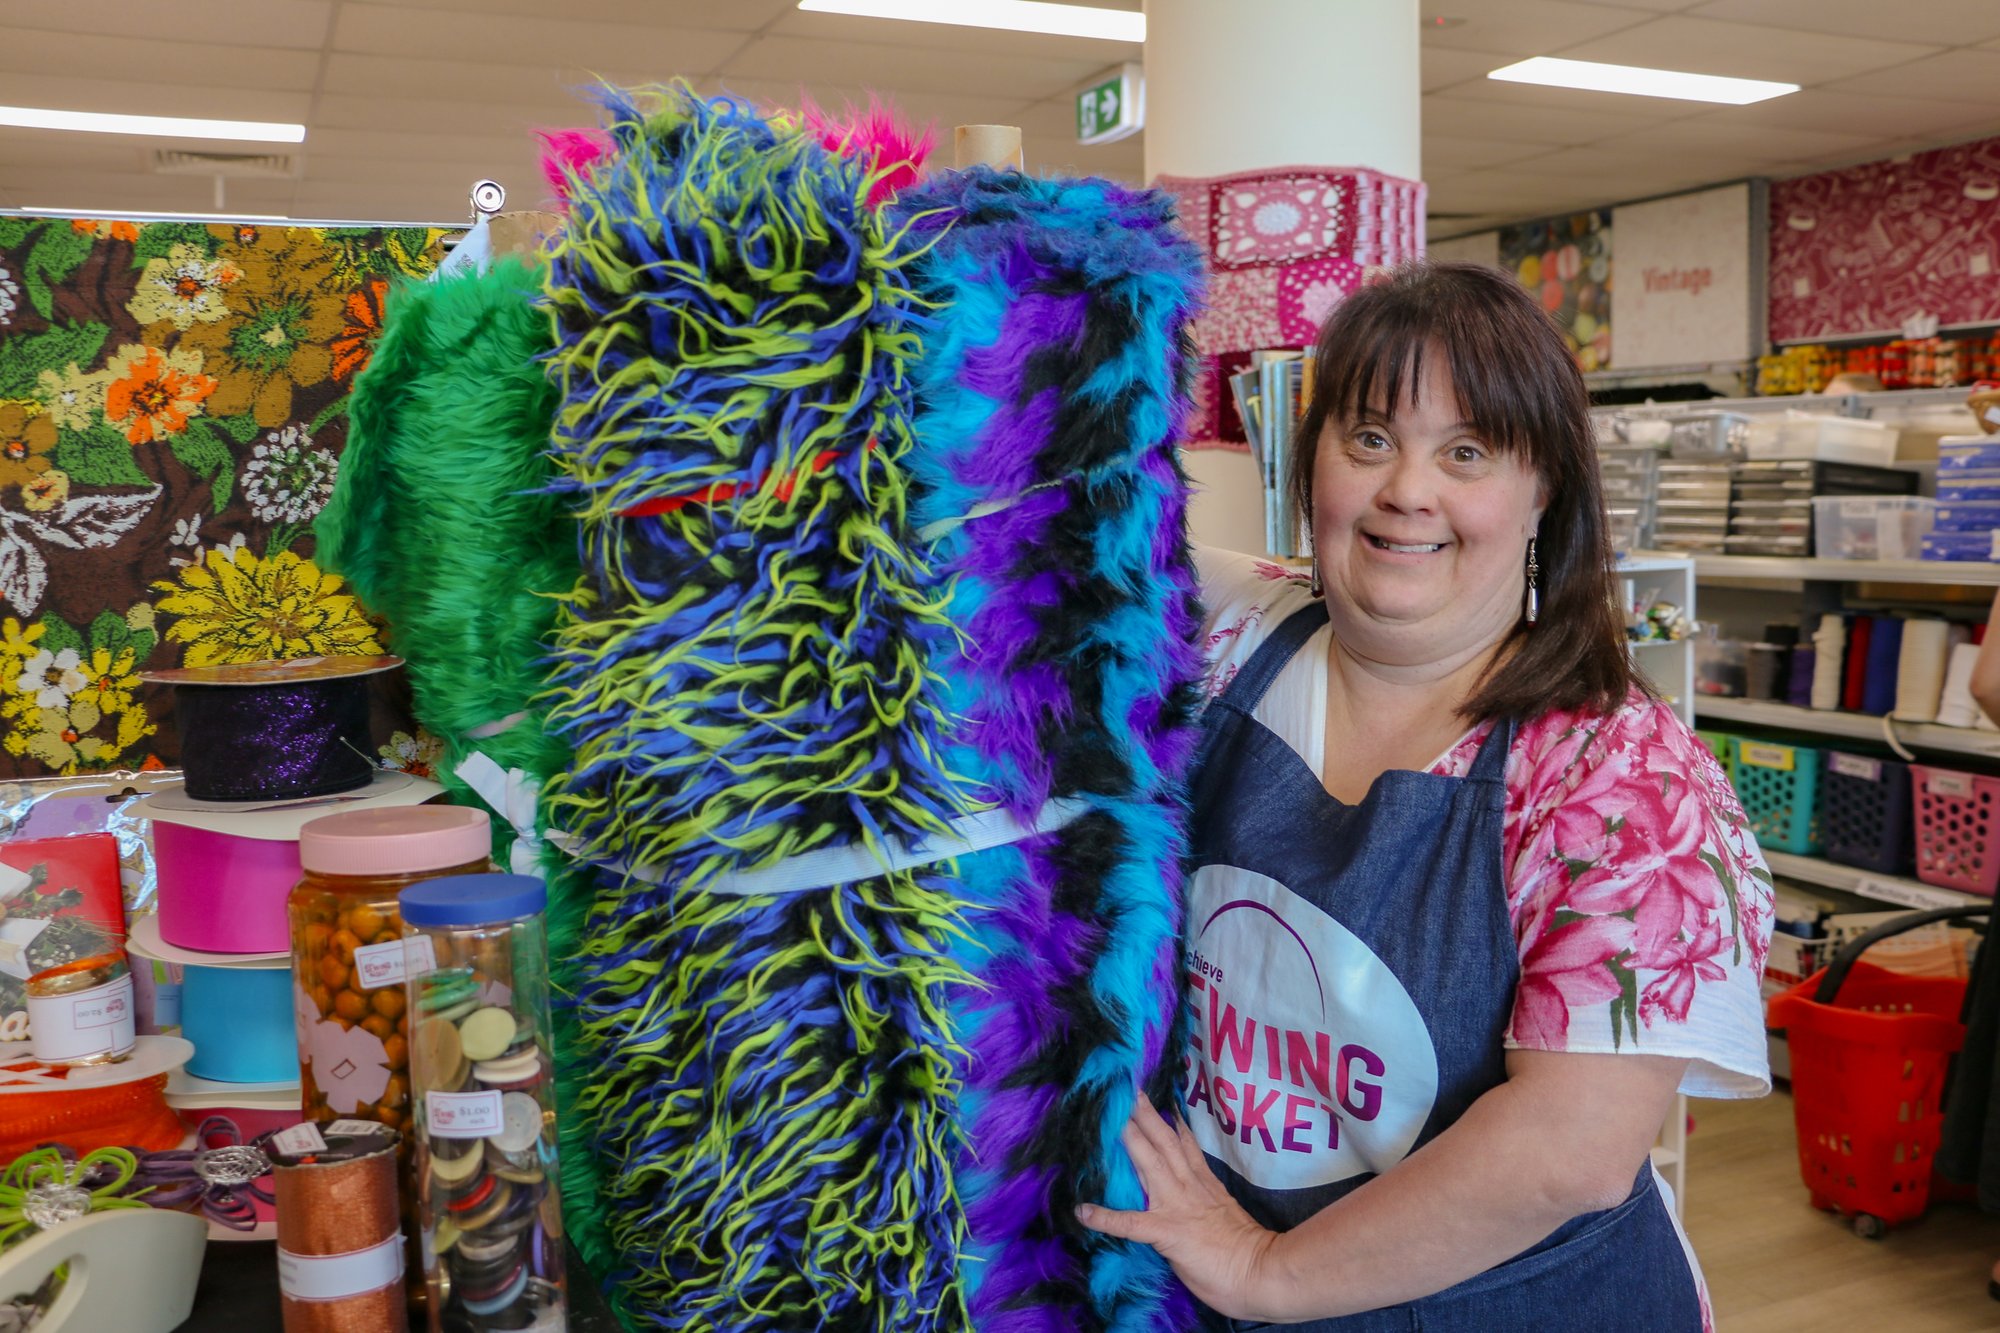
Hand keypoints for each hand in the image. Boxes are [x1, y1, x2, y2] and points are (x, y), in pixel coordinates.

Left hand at [1076, 1097, 1284, 1321]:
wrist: (1259, 1271)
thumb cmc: (1244, 1249)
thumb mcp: (1224, 1211)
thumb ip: (1205, 1197)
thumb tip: (1192, 1189)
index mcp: (1203, 1182)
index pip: (1183, 1143)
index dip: (1168, 1120)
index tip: (1155, 1099)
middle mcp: (1187, 1186)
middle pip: (1162, 1141)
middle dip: (1143, 1115)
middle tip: (1125, 1090)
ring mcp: (1175, 1205)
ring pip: (1148, 1162)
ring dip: (1128, 1139)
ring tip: (1107, 1119)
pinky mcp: (1165, 1232)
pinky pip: (1130, 1223)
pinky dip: (1105, 1218)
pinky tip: (1083, 1212)